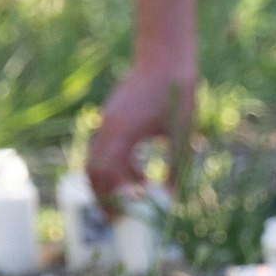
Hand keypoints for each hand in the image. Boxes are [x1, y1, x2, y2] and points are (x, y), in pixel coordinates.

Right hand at [88, 66, 195, 210]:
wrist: (166, 56)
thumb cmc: (177, 92)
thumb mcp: (182, 134)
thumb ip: (177, 166)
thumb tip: (173, 198)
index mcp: (122, 132)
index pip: (104, 174)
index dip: (110, 199)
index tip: (121, 219)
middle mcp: (108, 128)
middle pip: (93, 170)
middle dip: (104, 196)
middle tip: (119, 219)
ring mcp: (108, 122)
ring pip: (100, 161)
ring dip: (114, 183)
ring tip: (134, 202)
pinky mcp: (114, 118)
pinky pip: (109, 149)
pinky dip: (121, 168)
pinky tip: (142, 180)